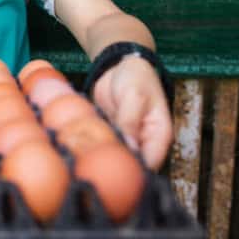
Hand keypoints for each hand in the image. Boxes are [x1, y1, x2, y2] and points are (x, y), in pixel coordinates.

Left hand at [91, 55, 172, 169]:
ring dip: (102, 157)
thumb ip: (129, 121)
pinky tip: (79, 146)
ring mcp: (127, 139)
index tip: (112, 173)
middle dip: (115, 167)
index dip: (134, 171)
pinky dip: (94, 146)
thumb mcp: (134, 96)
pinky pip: (103, 145)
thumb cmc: (136, 77)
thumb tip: (129, 148)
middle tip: (93, 165)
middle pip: (133, 164)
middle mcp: (144, 142)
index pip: (151, 163)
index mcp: (159, 136)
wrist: (119, 65)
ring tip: (84, 156)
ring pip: (116, 157)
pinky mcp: (112, 134)